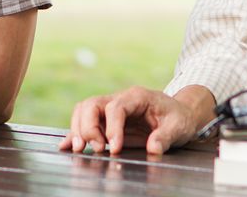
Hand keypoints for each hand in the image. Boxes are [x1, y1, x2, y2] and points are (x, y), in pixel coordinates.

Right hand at [58, 86, 209, 155]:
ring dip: (78, 130)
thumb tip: (153, 147)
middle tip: (96, 149)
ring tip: (80, 149)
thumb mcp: (178, 126)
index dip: (112, 128)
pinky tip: (66, 146)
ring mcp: (110, 109)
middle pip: (92, 104)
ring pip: (83, 111)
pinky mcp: (106, 122)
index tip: (114, 147)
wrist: (179, 115)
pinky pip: (84, 122)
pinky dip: (73, 134)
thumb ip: (165, 136)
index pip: (116, 107)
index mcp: (137, 97)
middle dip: (89, 127)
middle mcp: (120, 99)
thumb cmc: (178, 118)